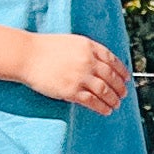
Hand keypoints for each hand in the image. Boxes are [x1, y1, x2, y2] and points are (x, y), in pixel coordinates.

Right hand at [14, 31, 132, 112]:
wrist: (28, 55)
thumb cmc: (46, 48)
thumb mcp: (71, 43)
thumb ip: (87, 51)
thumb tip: (101, 64)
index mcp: (89, 47)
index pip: (112, 60)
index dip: (122, 71)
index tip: (126, 79)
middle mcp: (87, 61)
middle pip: (111, 77)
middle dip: (120, 87)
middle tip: (123, 94)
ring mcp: (80, 76)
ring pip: (105, 91)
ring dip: (113, 99)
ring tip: (116, 105)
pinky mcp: (71, 90)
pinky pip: (92, 101)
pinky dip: (102, 107)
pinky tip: (106, 111)